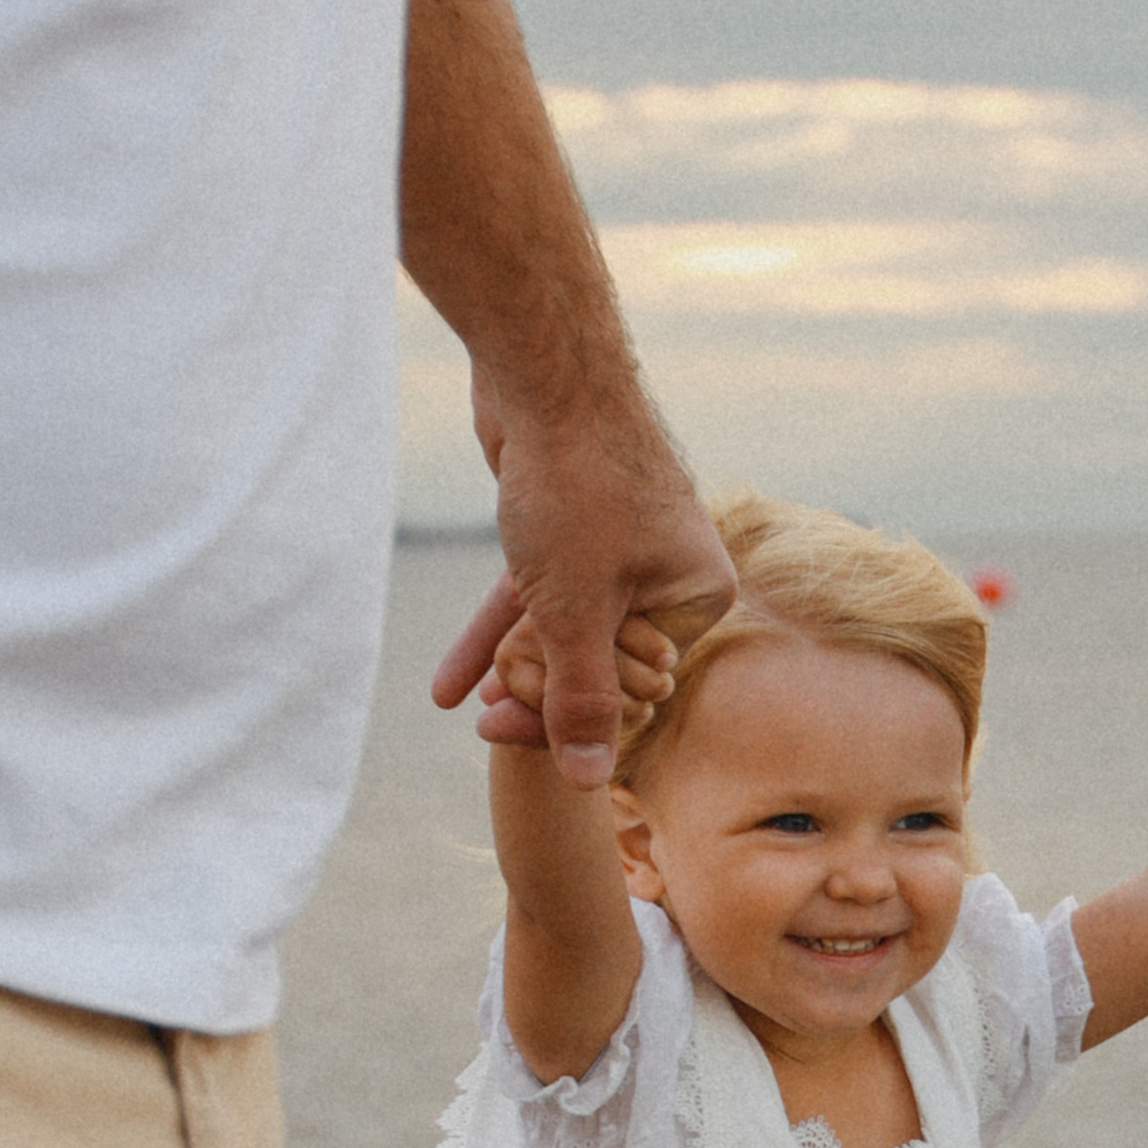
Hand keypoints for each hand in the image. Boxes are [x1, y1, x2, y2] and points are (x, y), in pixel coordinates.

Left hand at [433, 388, 732, 788]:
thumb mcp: (575, 609)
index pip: (639, 685)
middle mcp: (666, 574)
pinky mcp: (570, 529)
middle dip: (543, 693)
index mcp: (695, 595)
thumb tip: (590, 780)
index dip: (577, 719)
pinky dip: (497, 630)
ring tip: (468, 711)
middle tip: (484, 727)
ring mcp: (618, 550)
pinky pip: (537, 597)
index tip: (514, 736)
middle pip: (601, 660)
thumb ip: (582, 697)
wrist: (542, 366)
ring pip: (563, 628)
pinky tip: (451, 680)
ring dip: (511, 668)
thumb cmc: (577, 482)